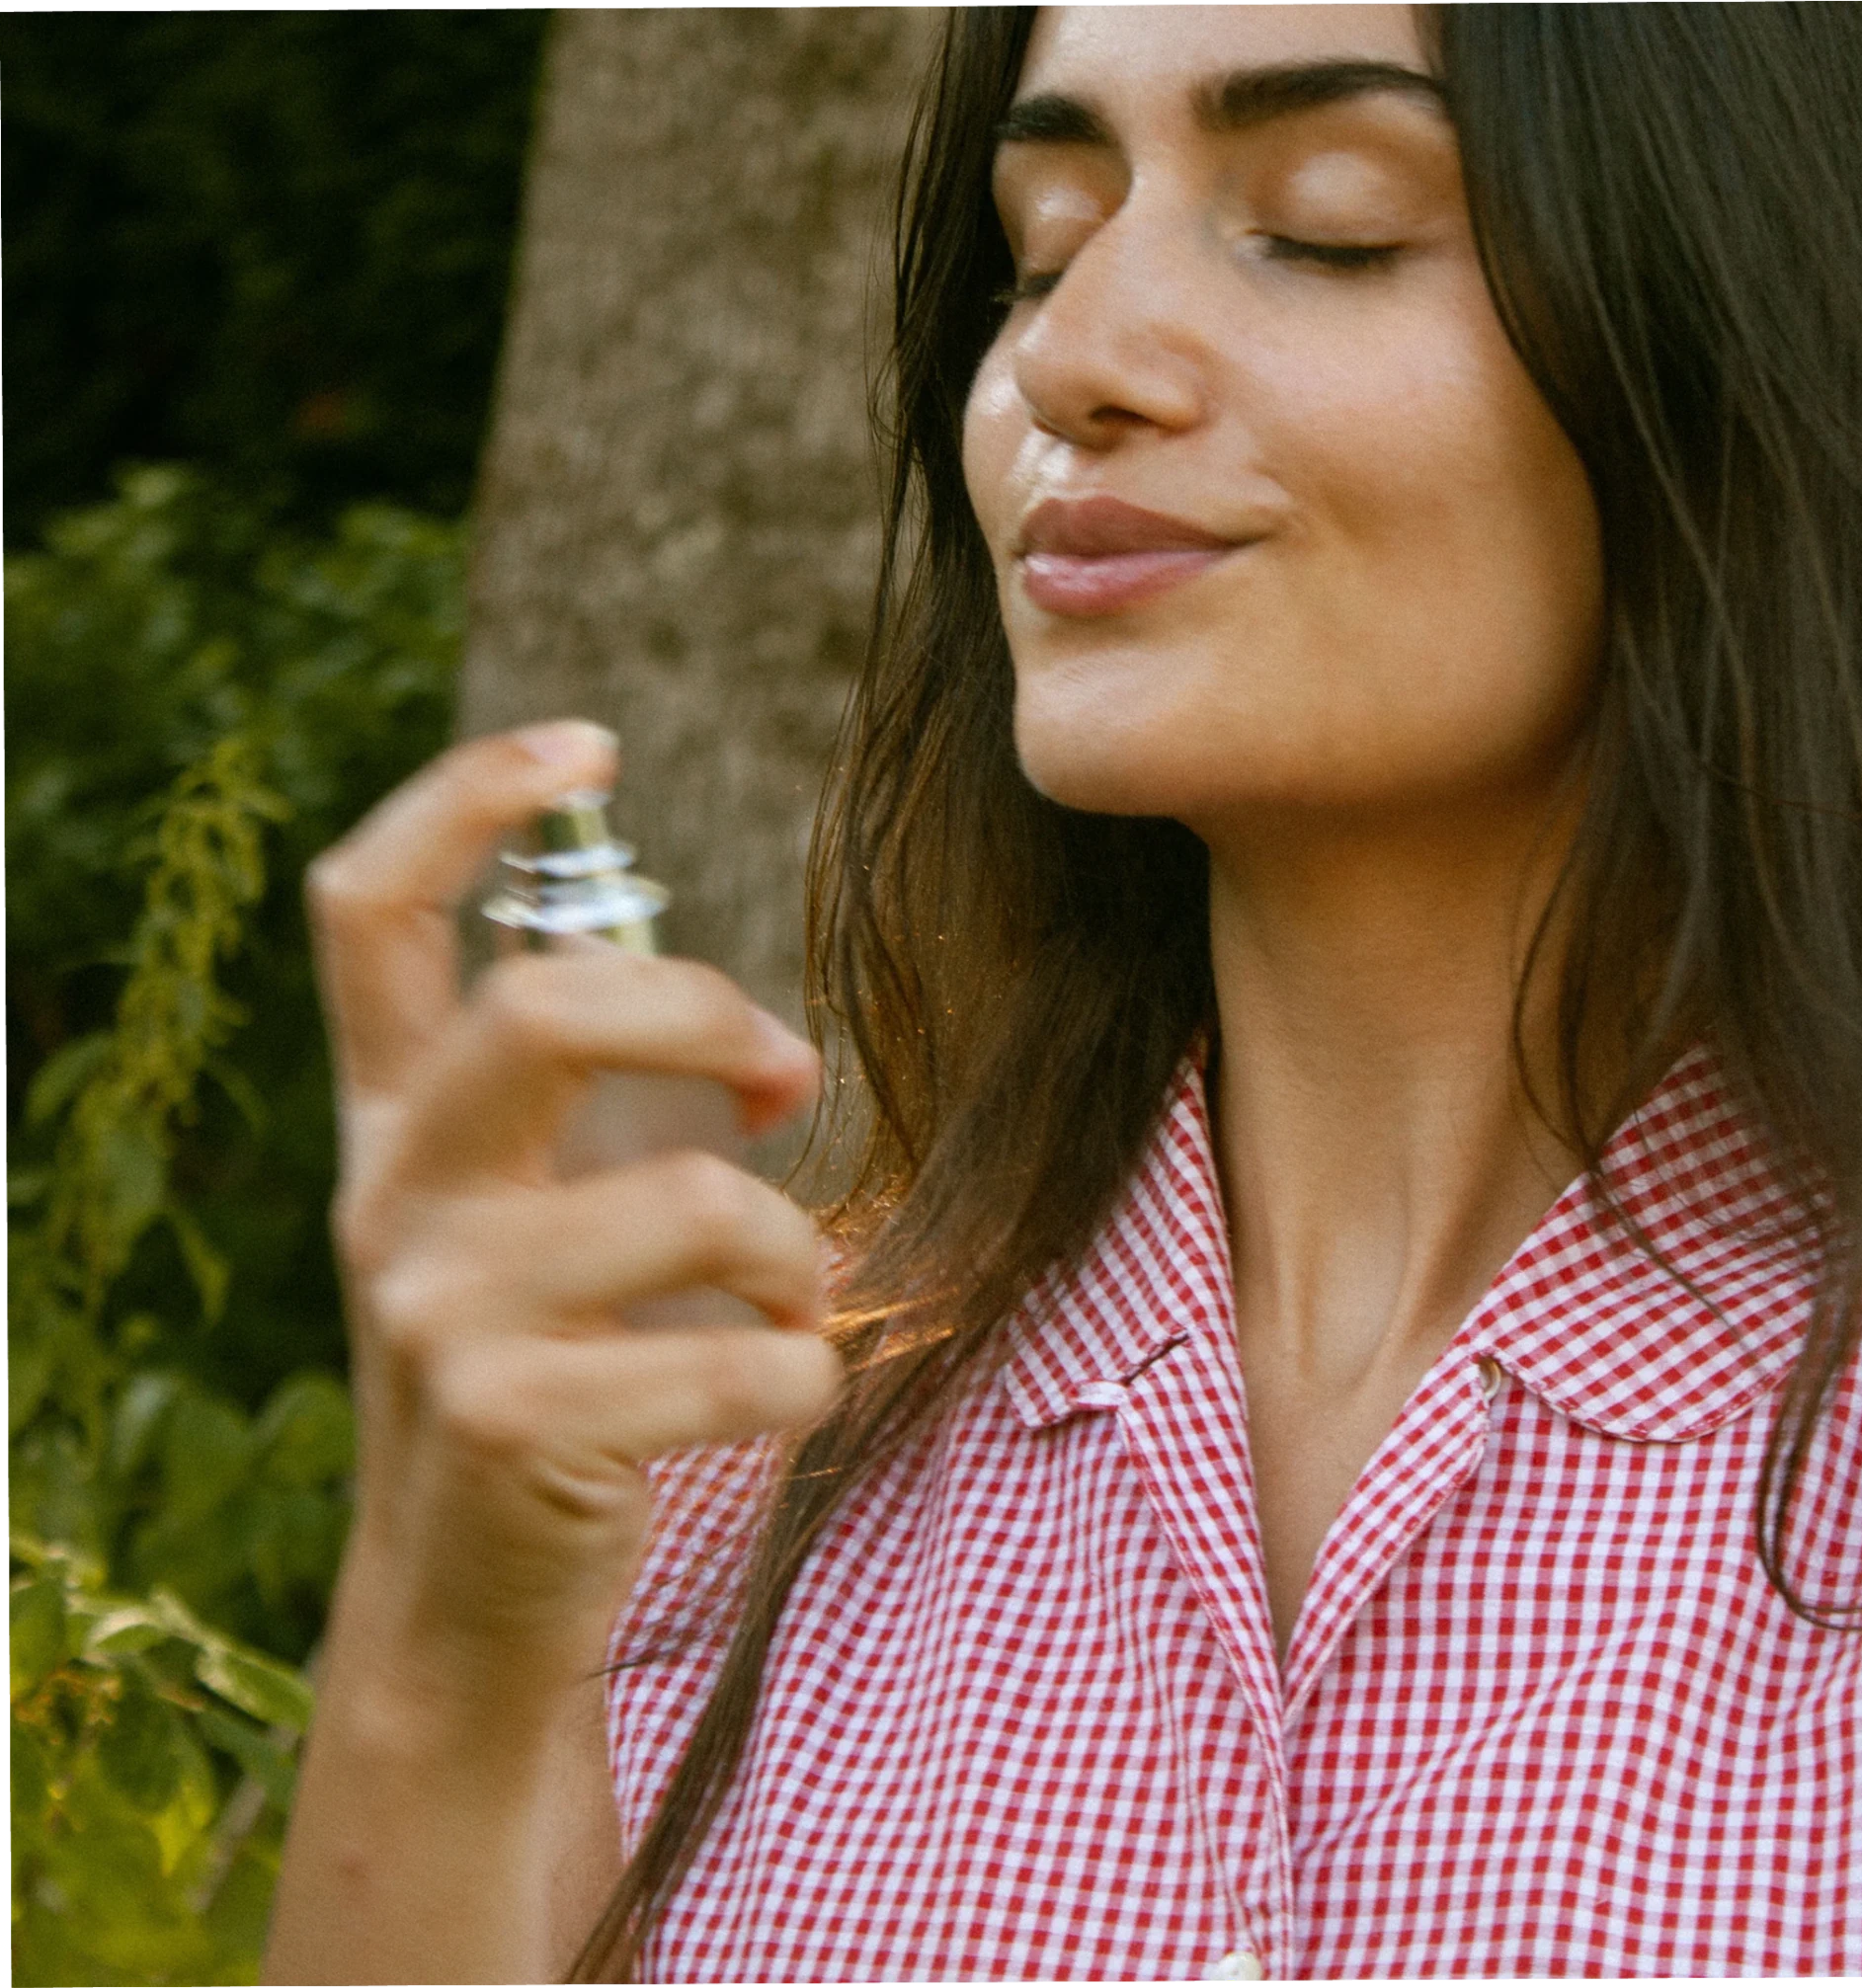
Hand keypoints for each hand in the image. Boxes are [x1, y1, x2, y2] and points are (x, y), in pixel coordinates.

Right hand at [305, 720, 841, 1721]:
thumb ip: (608, 1123)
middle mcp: (391, 1196)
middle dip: (704, 1012)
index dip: (465, 798)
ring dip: (791, 1244)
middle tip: (789, 1075)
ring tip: (797, 1293)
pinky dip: (806, 1371)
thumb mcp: (537, 1229)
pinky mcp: (508, 1424)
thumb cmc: (547, 1381)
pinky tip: (791, 1392)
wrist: (470, 1611)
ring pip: (686, 1197)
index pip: (367, 911)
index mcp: (396, 1124)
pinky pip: (739, 1357)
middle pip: (538, 1007)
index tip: (589, 742)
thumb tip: (768, 1056)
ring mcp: (434, 1312)